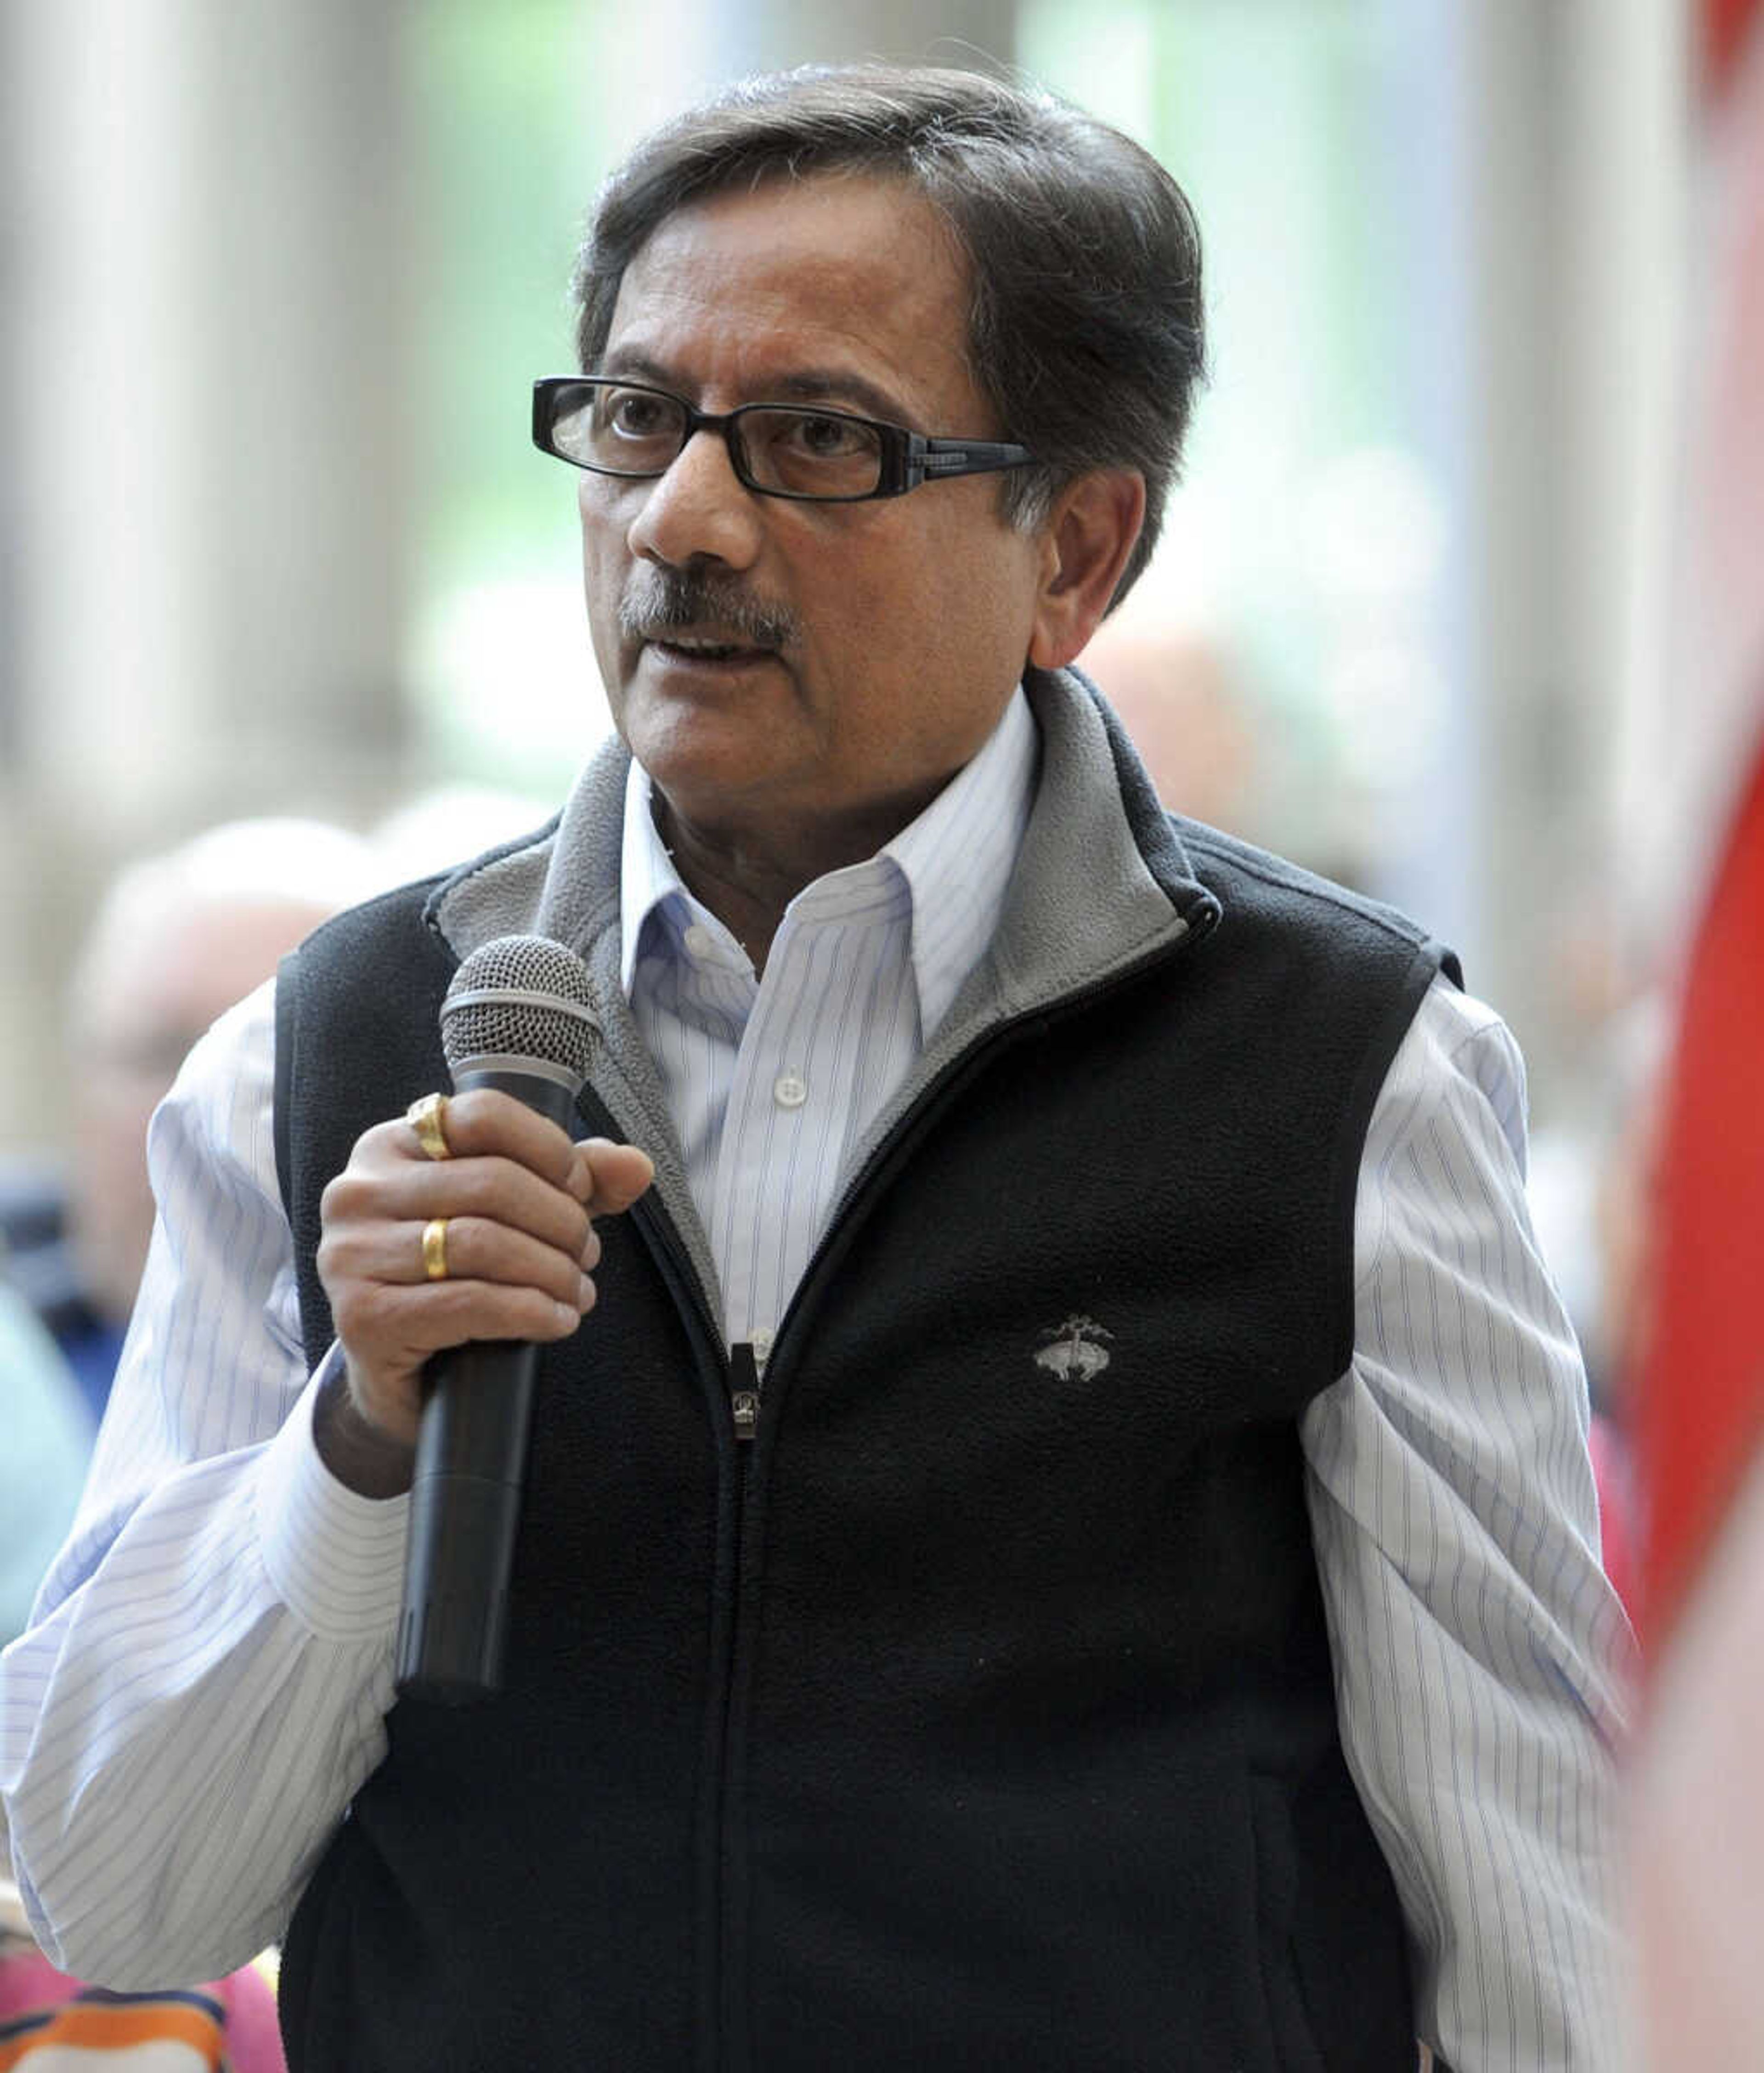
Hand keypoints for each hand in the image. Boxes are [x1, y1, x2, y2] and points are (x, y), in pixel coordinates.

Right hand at [315, 1091, 653, 1457]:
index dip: (549, 1149)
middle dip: (560, 1220)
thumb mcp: (517, 1216)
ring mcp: (350, 1255)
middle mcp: (357, 1192)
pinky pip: (468, 1303)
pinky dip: (530, 1311)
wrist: (399, 1375)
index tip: (581, 1189)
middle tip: (587, 1254)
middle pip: (492, 1182)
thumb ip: (575, 1181)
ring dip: (551, 1270)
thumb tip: (637, 1166)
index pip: (483, 1116)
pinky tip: (557, 1320)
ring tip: (577, 1290)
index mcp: (390, 1146)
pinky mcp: (362, 1318)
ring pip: (483, 1243)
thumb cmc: (458, 1277)